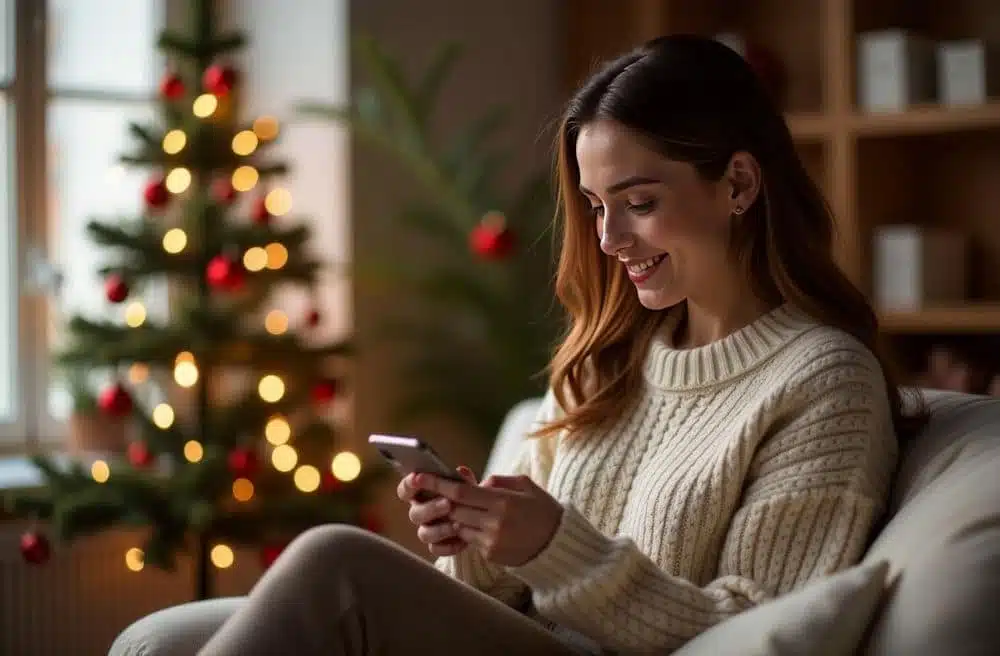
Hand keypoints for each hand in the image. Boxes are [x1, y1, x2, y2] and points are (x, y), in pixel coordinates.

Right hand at [398, 466, 476, 556]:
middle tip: (448, 504)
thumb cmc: (466, 495)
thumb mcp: (467, 485)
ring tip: (458, 525)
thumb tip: (462, 471)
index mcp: (421, 493)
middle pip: (414, 514)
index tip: (416, 478)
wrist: (479, 517)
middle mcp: (420, 512)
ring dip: (440, 529)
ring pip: (424, 534)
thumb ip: (462, 480)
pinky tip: (463, 541)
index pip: (405, 490)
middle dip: (431, 509)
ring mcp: (428, 530)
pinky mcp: (437, 546)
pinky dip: (449, 546)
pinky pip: (436, 549)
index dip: (408, 484)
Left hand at [413, 473, 562, 566]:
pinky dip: (465, 529)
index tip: (417, 477)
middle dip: (436, 500)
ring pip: (457, 526)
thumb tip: (471, 481)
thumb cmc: (542, 509)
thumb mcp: (525, 485)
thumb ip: (496, 481)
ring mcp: (491, 541)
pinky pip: (468, 539)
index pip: (460, 493)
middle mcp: (494, 523)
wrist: (559, 544)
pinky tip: (470, 522)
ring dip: (451, 516)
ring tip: (449, 506)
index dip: (436, 484)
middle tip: (421, 490)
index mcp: (503, 502)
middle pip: (453, 510)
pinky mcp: (491, 555)